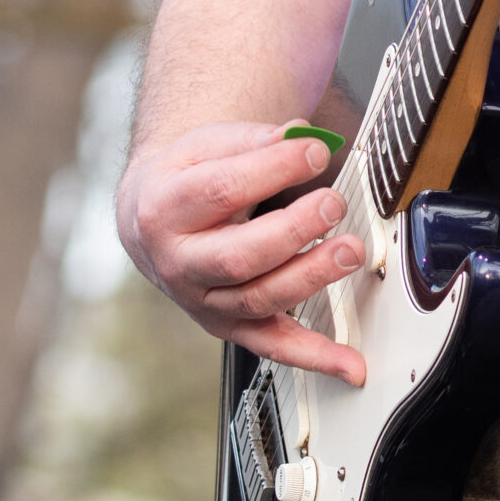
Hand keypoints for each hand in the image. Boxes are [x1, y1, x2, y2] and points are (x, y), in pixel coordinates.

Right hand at [116, 123, 367, 384]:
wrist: (150, 219)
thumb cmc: (184, 180)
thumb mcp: (205, 146)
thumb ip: (253, 140)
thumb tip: (300, 137)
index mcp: (165, 210)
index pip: (221, 191)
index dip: (274, 168)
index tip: (315, 151)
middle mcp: (179, 263)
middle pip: (237, 257)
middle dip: (292, 232)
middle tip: (333, 204)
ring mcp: (203, 301)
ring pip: (257, 299)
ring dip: (310, 279)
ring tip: (349, 251)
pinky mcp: (227, 325)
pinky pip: (272, 346)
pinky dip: (314, 357)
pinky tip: (349, 363)